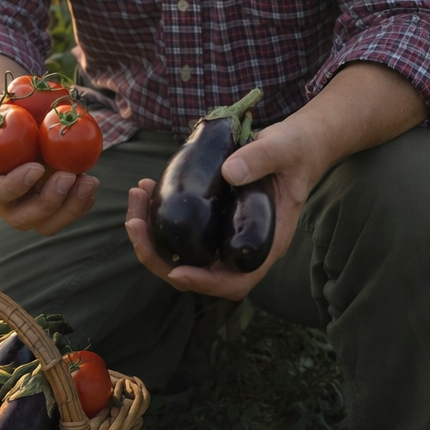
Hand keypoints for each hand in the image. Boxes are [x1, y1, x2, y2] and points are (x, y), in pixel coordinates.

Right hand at [0, 93, 98, 235]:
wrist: (2, 114)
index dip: (14, 187)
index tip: (37, 167)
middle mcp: (5, 199)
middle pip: (23, 218)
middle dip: (49, 204)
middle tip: (69, 177)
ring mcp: (29, 199)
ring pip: (48, 222)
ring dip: (71, 208)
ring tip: (88, 181)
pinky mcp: (50, 194)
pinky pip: (66, 210)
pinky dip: (82, 201)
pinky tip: (91, 179)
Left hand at [124, 117, 318, 299]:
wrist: (294, 146)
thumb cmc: (295, 152)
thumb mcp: (283, 149)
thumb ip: (261, 158)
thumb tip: (229, 173)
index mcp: (264, 242)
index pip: (236, 280)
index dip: (206, 283)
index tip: (178, 271)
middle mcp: (239, 245)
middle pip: (197, 271)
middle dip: (158, 256)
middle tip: (134, 223)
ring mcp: (223, 234)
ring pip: (182, 252)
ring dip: (151, 234)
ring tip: (136, 196)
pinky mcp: (210, 220)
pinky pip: (180, 230)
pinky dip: (158, 216)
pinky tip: (147, 188)